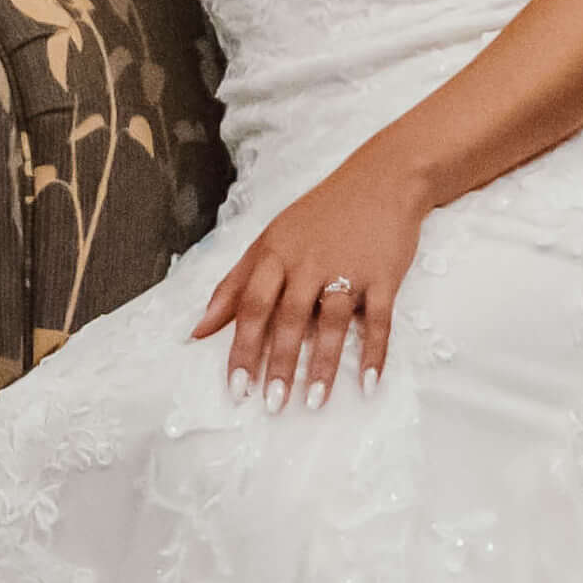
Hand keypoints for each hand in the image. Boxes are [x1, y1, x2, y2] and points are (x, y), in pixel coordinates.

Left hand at [191, 146, 430, 404]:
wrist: (383, 179)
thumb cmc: (320, 215)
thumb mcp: (270, 240)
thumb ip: (234, 284)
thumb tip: (198, 329)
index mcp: (275, 253)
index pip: (251, 306)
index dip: (241, 347)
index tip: (236, 387)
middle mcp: (308, 261)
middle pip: (288, 318)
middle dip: (278, 364)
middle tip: (271, 404)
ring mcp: (348, 269)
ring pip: (331, 323)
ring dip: (322, 365)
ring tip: (313, 402)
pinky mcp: (384, 275)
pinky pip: (379, 320)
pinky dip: (374, 352)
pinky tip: (368, 383)